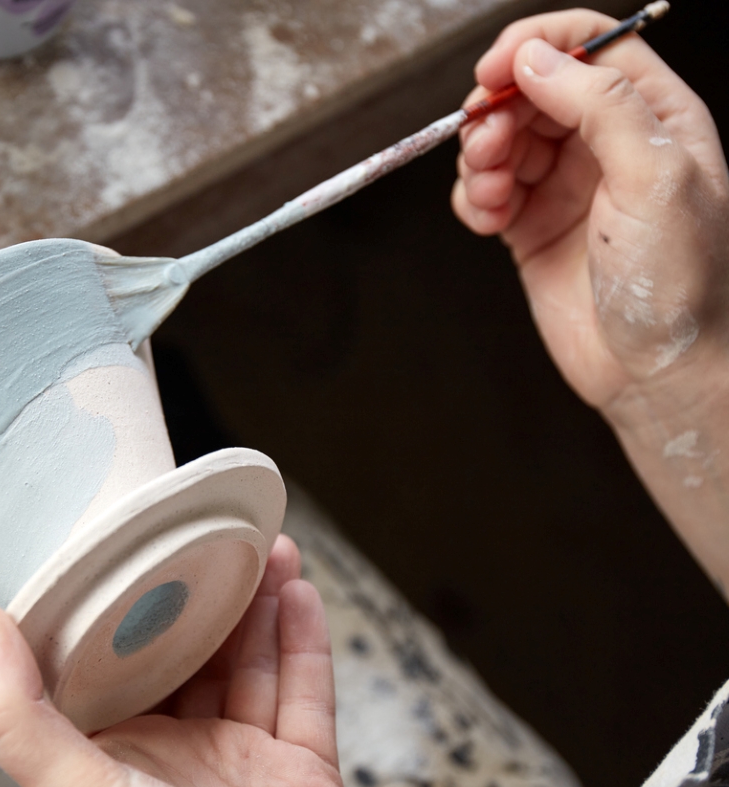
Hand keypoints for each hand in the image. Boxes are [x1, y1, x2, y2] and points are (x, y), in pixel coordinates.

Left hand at [0, 535, 344, 786]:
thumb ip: (17, 717)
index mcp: (112, 757)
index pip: (113, 664)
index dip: (124, 605)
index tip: (131, 547)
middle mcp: (174, 757)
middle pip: (191, 655)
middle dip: (205, 594)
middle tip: (212, 535)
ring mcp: (240, 767)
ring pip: (252, 665)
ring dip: (261, 603)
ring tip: (263, 548)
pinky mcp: (300, 780)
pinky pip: (307, 700)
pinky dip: (306, 642)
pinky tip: (297, 593)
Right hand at [453, 9, 728, 592]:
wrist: (656, 373)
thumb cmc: (682, 285)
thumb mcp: (655, 177)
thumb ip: (600, 105)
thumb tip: (538, 59)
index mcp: (653, 117)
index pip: (591, 45)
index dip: (536, 46)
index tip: (495, 70)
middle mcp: (606, 144)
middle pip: (532, 89)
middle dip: (497, 108)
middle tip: (487, 142)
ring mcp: (565, 185)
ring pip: (500, 137)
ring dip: (479, 156)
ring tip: (490, 191)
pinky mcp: (530, 226)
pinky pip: (483, 190)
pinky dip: (472, 198)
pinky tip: (487, 220)